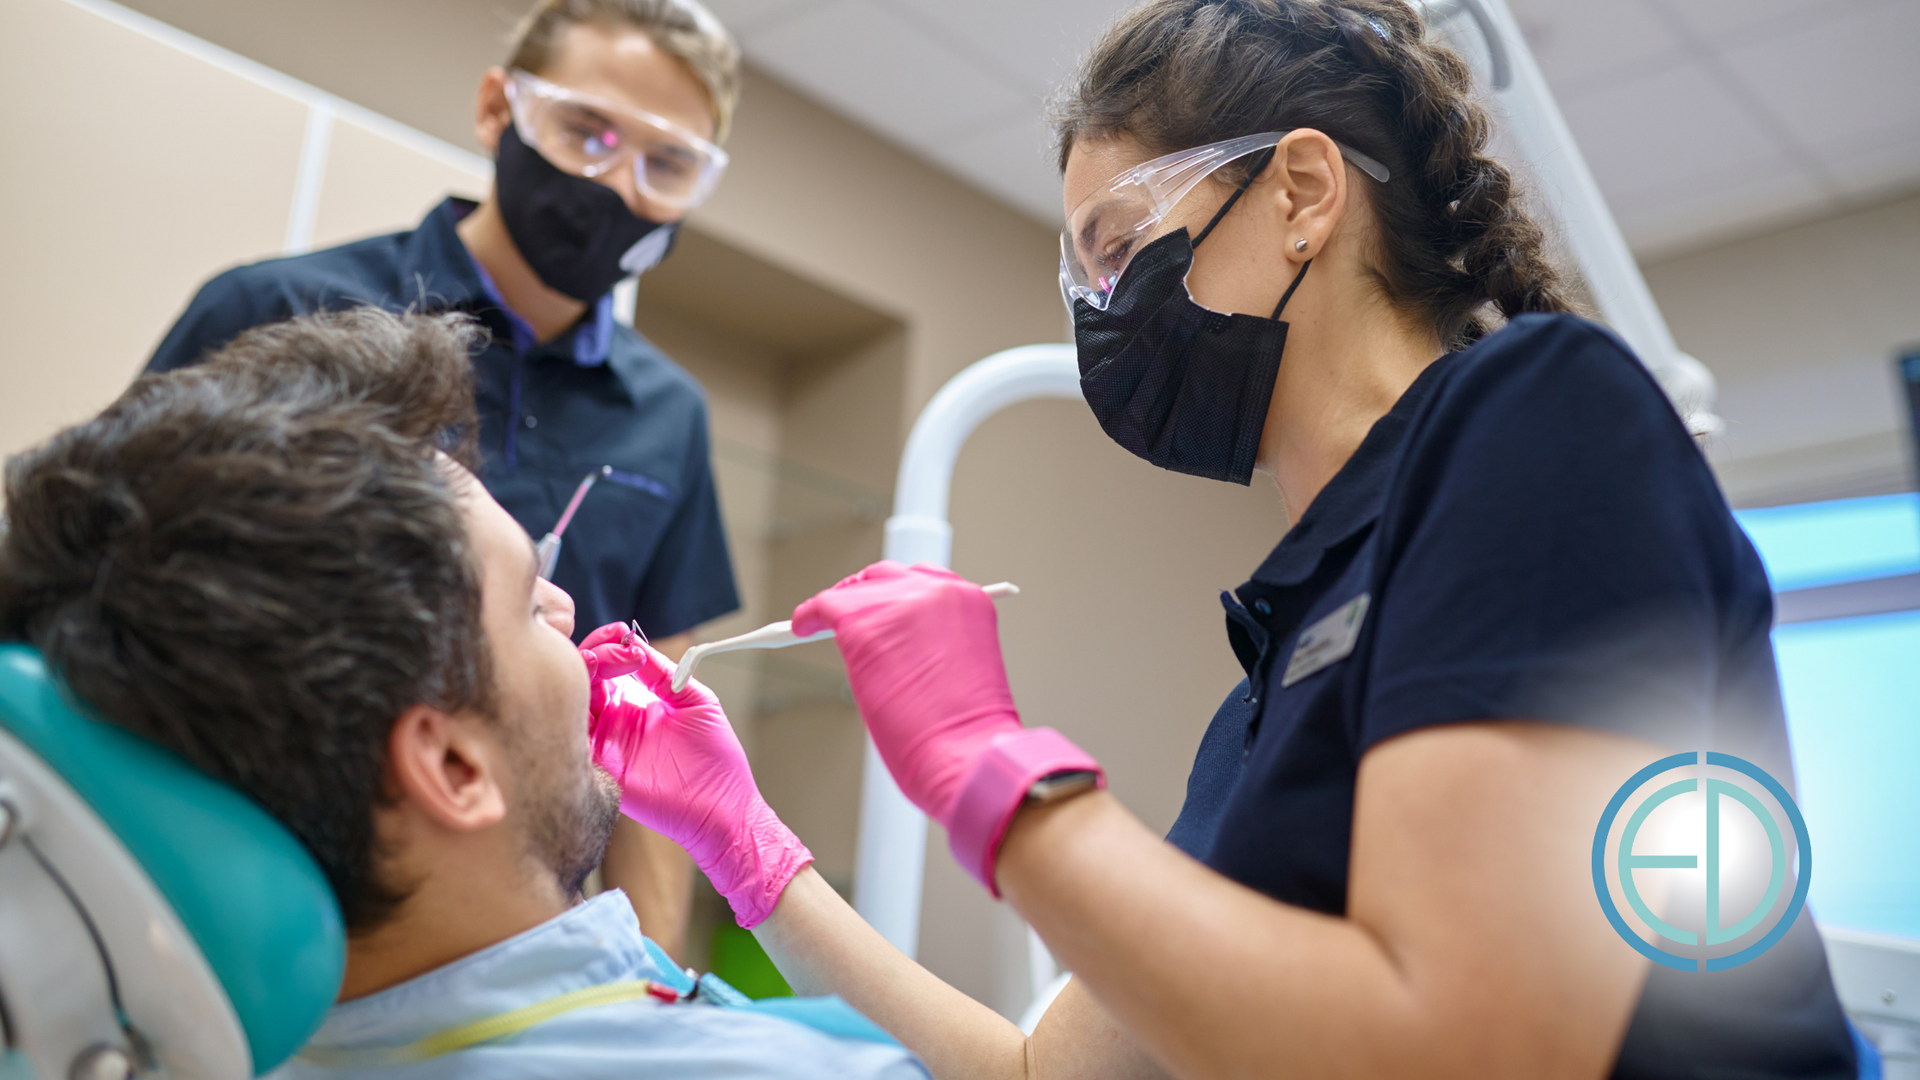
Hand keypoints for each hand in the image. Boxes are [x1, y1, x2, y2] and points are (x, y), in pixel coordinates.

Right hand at [579, 623, 810, 926]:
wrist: (723, 809)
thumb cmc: (717, 759)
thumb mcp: (695, 700)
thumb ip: (663, 673)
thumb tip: (634, 643)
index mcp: (637, 701)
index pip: (606, 664)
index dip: (608, 643)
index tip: (621, 633)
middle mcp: (615, 720)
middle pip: (583, 678)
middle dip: (592, 653)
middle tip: (611, 646)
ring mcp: (606, 744)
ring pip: (573, 703)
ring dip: (582, 676)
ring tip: (601, 662)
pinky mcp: (601, 769)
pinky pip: (574, 739)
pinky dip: (574, 713)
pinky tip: (594, 694)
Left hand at [793, 563, 1101, 893]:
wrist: (969, 755)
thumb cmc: (968, 733)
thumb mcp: (961, 670)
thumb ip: (933, 644)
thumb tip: (892, 645)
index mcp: (968, 601)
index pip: (923, 581)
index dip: (893, 594)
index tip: (877, 604)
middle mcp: (937, 591)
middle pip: (886, 578)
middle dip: (864, 595)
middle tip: (844, 614)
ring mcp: (900, 604)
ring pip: (854, 591)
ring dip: (838, 608)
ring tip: (816, 622)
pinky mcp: (864, 625)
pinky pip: (823, 606)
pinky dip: (808, 617)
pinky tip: (799, 628)